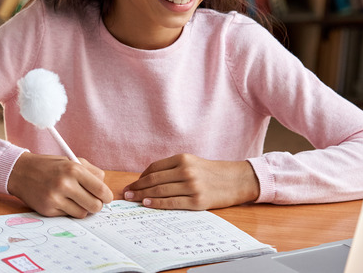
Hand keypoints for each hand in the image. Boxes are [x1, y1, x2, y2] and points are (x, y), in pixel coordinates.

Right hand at [8, 152, 113, 217]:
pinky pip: (68, 216)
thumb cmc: (50, 166)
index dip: (107, 196)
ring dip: (82, 209)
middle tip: (93, 201)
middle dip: (97, 205)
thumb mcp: (72, 161)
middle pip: (95, 205)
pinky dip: (68, 210)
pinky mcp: (47, 210)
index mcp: (74, 169)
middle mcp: (65, 184)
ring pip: (82, 213)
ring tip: (75, 199)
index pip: (101, 190)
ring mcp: (55, 198)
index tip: (106, 198)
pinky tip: (62, 200)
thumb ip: (92, 173)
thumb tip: (105, 190)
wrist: (21, 172)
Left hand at [122, 154, 259, 209]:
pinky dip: (156, 203)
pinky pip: (171, 203)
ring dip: (143, 196)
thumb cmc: (212, 173)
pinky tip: (147, 203)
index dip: (140, 177)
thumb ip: (173, 169)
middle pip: (154, 180)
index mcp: (183, 159)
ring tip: (132, 199)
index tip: (132, 184)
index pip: (154, 168)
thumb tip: (148, 180)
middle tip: (126, 194)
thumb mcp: (193, 163)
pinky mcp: (197, 201)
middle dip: (137, 187)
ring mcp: (191, 186)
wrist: (236, 180)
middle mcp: (186, 171)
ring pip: (160, 191)